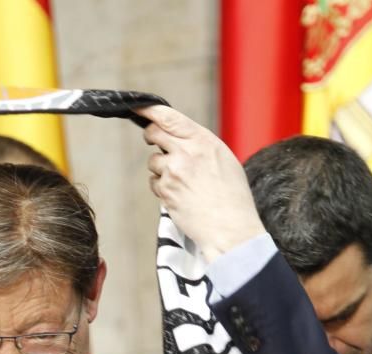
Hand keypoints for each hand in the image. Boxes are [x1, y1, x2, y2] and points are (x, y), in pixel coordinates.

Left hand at [137, 105, 264, 261]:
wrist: (230, 228)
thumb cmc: (232, 196)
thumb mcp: (224, 159)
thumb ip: (200, 146)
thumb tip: (180, 139)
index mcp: (203, 140)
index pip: (168, 117)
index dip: (149, 110)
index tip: (139, 108)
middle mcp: (186, 152)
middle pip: (153, 133)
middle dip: (151, 136)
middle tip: (155, 142)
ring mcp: (173, 172)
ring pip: (153, 162)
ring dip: (161, 169)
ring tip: (183, 182)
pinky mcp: (165, 191)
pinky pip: (154, 183)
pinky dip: (163, 188)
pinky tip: (180, 196)